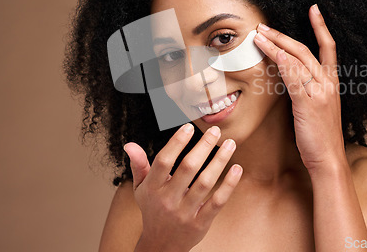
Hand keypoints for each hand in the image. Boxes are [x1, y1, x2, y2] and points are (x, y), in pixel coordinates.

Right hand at [124, 124, 242, 250]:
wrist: (161, 245)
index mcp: (152, 188)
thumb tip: (129, 145)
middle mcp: (168, 200)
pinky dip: (229, 184)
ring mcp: (185, 212)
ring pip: (205, 182)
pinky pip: (217, 201)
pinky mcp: (201, 223)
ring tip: (230, 143)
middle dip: (203, 146)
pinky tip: (237, 168)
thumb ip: (139, 165)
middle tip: (216, 130)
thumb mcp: (141, 189)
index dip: (176, 142)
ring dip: (220, 160)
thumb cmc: (153, 209)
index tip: (189, 127)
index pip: (164, 161)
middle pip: (188, 168)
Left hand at [253, 4, 344, 171]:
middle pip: (305, 50)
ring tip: (258, 36)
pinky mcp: (309, 103)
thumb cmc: (319, 136)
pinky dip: (280, 62)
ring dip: (275, 45)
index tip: (314, 9)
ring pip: (297, 59)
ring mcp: (320, 92)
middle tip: (264, 26)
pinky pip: (294, 77)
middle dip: (282, 36)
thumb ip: (306, 90)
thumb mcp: (316, 108)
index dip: (321, 27)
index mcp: (331, 84)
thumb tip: (289, 77)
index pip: (328, 48)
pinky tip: (269, 53)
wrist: (328, 159)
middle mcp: (328, 84)